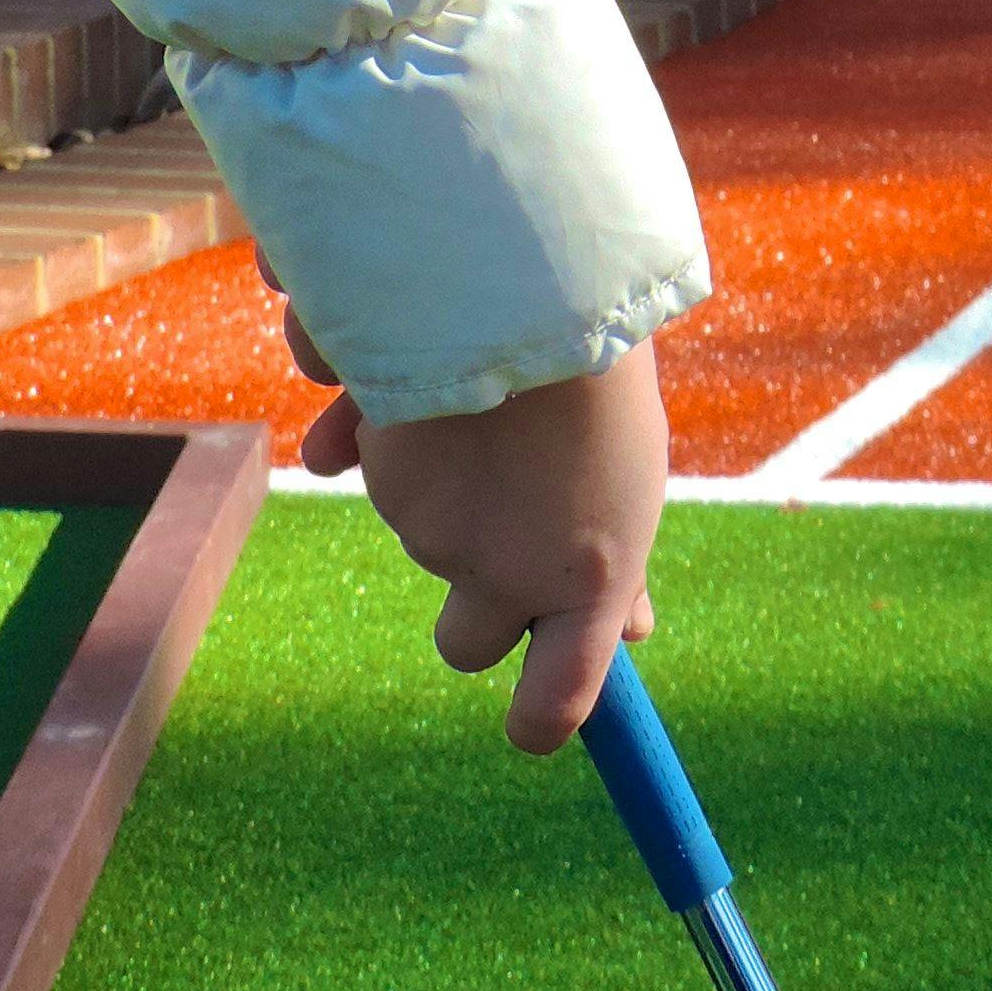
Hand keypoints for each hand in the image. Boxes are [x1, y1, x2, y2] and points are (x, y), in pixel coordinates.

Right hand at [290, 308, 665, 752]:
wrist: (541, 263)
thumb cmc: (604, 362)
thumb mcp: (629, 472)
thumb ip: (614, 561)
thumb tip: (636, 634)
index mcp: (591, 573)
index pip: (560, 697)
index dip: (541, 717)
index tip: (531, 727)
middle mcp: (504, 569)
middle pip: (467, 641)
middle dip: (473, 605)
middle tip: (498, 525)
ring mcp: (430, 524)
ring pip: (416, 518)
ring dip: (431, 468)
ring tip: (475, 389)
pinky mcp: (373, 463)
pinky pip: (355, 449)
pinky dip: (362, 418)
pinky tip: (375, 368)